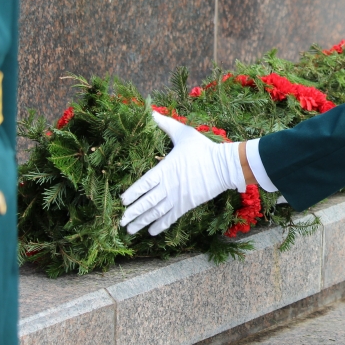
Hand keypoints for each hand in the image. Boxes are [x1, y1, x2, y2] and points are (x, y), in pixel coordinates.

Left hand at [120, 112, 244, 235]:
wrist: (225, 165)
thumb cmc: (203, 148)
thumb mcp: (183, 133)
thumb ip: (166, 124)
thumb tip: (151, 112)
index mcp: (165, 168)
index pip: (143, 183)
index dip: (132, 193)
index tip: (122, 201)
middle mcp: (168, 185)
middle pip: (146, 202)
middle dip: (132, 213)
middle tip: (120, 222)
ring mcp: (178, 197)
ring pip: (156, 212)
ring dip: (142, 222)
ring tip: (130, 230)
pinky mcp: (187, 204)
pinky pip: (171, 218)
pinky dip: (160, 225)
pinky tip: (151, 232)